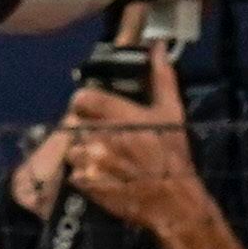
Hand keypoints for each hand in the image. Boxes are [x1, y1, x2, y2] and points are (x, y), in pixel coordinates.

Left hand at [57, 43, 210, 238]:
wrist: (175, 202)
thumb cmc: (173, 156)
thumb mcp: (172, 114)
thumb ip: (162, 78)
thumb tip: (158, 46)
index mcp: (121, 116)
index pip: (82, 99)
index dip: (84, 104)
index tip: (92, 110)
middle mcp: (103, 137)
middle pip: (74, 124)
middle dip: (86, 129)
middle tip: (104, 138)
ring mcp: (93, 162)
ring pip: (72, 149)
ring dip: (83, 152)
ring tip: (104, 158)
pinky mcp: (88, 184)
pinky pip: (74, 173)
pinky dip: (84, 174)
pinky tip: (104, 175)